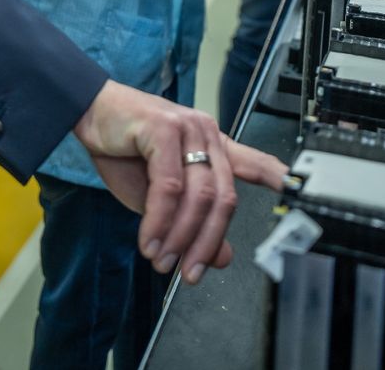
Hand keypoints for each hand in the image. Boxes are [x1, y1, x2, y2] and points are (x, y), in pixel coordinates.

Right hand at [74, 82, 287, 285]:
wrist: (86, 112)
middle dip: (207, 242)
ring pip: (198, 196)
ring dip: (180, 236)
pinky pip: (169, 186)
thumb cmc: (121, 148)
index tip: (299, 194)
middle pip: (224, 198)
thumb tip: (224, 259)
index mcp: (211, 145)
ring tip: (161, 259)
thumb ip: (191, 223)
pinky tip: (149, 239)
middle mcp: (207, 134)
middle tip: (190, 271)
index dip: (279, 180)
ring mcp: (188, 129)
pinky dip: (159, 220)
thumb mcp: (157, 196)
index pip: (255, 163)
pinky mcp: (165, 128)